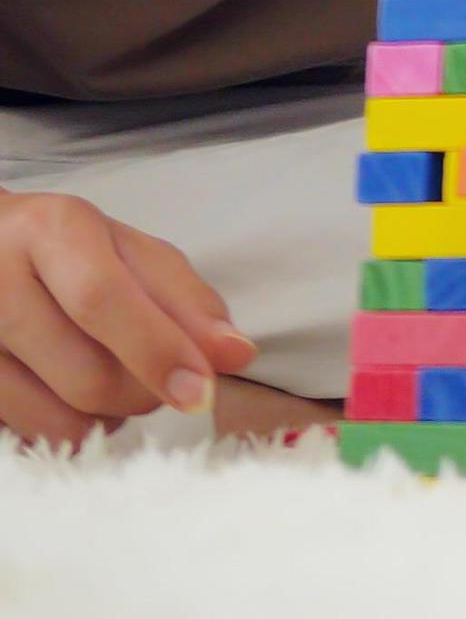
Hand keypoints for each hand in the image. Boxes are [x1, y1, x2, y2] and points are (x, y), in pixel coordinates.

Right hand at [0, 190, 257, 443]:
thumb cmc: (67, 251)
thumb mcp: (130, 252)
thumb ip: (186, 299)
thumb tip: (236, 355)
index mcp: (49, 231)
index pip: (101, 300)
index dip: (158, 350)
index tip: (202, 390)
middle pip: (86, 372)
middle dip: (146, 390)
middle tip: (163, 377)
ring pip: (58, 415)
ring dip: (111, 416)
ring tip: (116, 381)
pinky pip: (30, 433)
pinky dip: (72, 428)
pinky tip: (73, 396)